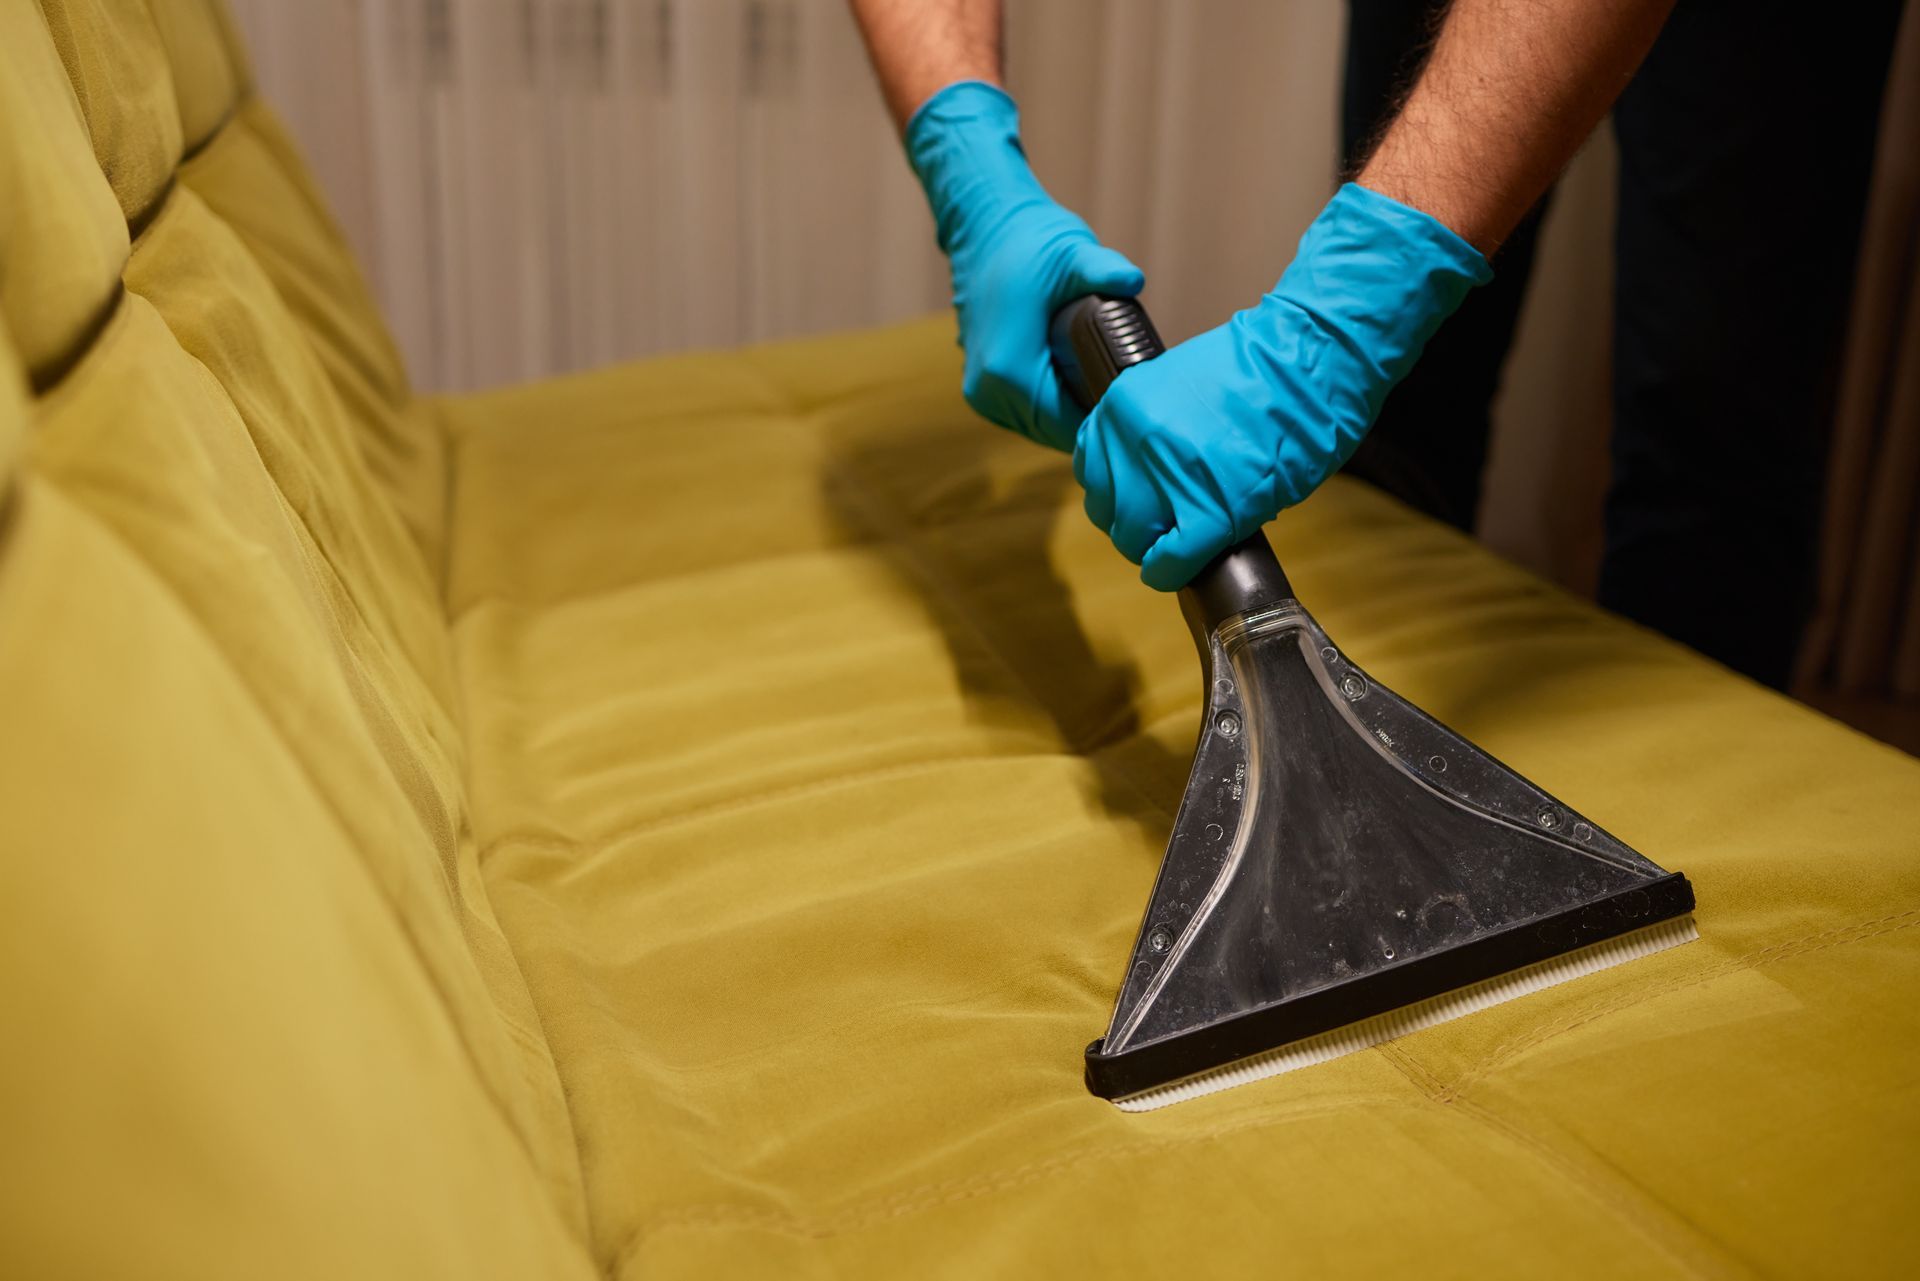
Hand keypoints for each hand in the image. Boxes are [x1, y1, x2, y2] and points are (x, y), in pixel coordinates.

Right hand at [907, 81, 1142, 451]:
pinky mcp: (981, 389)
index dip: (1104, 422)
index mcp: (1008, 370)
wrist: (984, 229)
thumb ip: (1103, 271)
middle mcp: (987, 391)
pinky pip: (1026, 415)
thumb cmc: (1029, 240)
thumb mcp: (1072, 254)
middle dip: (1092, 422)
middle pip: (1054, 433)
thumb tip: (1134, 280)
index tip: (1139, 409)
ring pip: (1038, 429)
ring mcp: (980, 393)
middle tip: (1135, 405)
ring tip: (1112, 396)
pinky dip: (1054, 410)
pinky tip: (1085, 391)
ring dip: (1072, 419)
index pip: (1066, 425)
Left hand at [1075, 183, 1491, 589]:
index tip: (1145, 502)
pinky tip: (1189, 566)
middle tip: (1169, 529)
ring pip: (1132, 539)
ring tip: (1186, 541)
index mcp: (1122, 406)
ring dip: (1155, 549)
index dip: (1120, 495)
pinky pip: (1169, 562)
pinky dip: (1174, 573)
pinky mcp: (1208, 510)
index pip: (1093, 471)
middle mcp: (1132, 440)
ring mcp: (1167, 476)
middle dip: (1136, 527)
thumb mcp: (1181, 388)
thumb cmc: (1266, 369)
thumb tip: (1149, 479)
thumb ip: (1152, 432)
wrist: (1314, 355)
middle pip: (1108, 511)